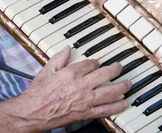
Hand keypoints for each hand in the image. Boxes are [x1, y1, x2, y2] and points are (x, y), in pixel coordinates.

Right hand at [13, 46, 130, 131]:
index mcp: (71, 73)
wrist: (33, 112)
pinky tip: (124, 103)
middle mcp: (81, 85)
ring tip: (128, 83)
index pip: (90, 64)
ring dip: (121, 87)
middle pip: (104, 75)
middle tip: (119, 67)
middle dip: (115, 70)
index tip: (97, 63)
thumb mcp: (46, 70)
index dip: (96, 62)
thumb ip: (59, 58)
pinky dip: (116, 107)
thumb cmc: (38, 93)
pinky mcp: (85, 113)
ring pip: (109, 92)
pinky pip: (105, 110)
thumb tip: (67, 49)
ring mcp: (85, 100)